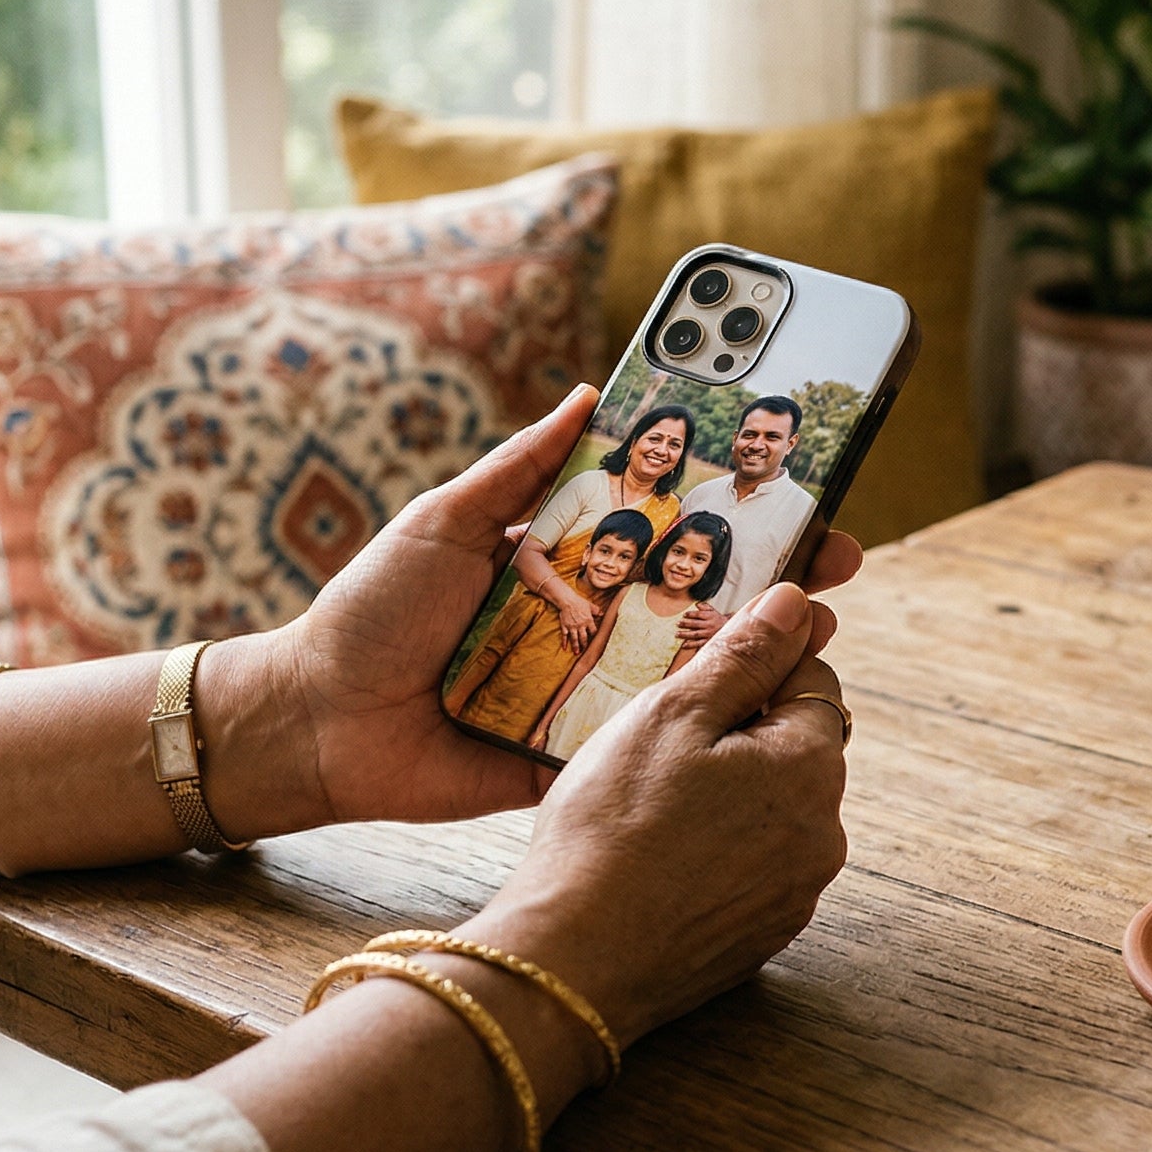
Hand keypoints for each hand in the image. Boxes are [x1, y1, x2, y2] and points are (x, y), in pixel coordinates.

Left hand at [200, 387, 861, 838]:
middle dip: (770, 578)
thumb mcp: (445, 522)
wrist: (315, 721)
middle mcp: (586, 625)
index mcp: (564, 563)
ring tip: (813, 627)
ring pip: (682, 672)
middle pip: (694, 598)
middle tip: (835, 557)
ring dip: (750, 653)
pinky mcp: (570, 757)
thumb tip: (588, 393)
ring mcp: (584, 693)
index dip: (726, 508)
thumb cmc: (372, 612)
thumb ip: (519, 469)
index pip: (663, 528)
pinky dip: (692, 733)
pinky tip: (748, 711)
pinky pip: (640, 745)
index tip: (794, 482)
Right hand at [456, 582, 851, 1047]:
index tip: (698, 677)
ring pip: (773, 811)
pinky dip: (717, 852)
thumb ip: (743, 655)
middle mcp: (824, 834)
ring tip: (650, 806)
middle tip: (660, 745)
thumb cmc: (612, 826)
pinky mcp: (763, 936)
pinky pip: (752, 867)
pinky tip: (657, 857)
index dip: (754, 668)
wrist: (573, 959)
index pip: (813, 680)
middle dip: (742, 734)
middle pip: (797, 749)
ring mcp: (796, 893)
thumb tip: (797, 603)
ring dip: (730, 795)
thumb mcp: (671, 715)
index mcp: (811, 767)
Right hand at [554, 593, 601, 651]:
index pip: (593, 631)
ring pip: (575, 639)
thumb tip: (602, 614)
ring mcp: (572, 627)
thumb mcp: (590, 605)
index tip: (595, 640)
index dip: (594, 636)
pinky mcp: (565, 626)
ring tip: (576, 653)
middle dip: (585, 645)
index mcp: (588, 620)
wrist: (567, 600)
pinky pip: (564, 636)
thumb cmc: (579, 602)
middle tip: (585, 651)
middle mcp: (581, 625)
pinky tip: (564, 648)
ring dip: (576, 647)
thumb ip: (597, 611)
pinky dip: (564, 642)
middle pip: (584, 638)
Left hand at [672, 601, 726, 649]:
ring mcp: (708, 634)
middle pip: (696, 624)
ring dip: (685, 634)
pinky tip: (684, 645)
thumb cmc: (717, 619)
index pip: (699, 615)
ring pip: (695, 634)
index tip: (684, 615)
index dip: (691, 614)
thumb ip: (705, 606)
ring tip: (677, 634)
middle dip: (686, 624)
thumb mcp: (713, 611)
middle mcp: (709, 625)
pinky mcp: (708, 642)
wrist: (729, 629)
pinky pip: (698, 644)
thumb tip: (697, 604)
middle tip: (677, 624)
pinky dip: (691, 645)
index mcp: (710, 617)